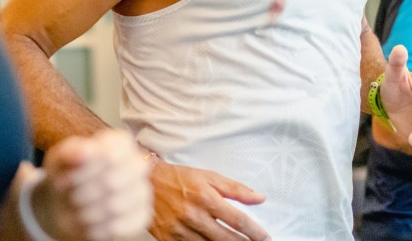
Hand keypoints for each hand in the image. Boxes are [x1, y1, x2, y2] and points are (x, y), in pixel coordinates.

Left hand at [37, 129, 152, 240]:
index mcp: (119, 143)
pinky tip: (91, 224)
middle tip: (72, 195)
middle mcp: (136, 164)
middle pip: (115, 180)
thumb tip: (85, 151)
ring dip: (90, 211)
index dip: (91, 164)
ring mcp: (142, 190)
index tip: (71, 172)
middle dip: (86, 191)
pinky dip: (102, 228)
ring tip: (78, 209)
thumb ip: (71, 151)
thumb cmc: (67, 175)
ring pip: (118, 205)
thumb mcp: (60, 159)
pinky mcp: (142, 215)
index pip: (115, 150)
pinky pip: (126, 225)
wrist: (67, 204)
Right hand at [148, 160, 269, 240]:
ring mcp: (180, 230)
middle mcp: (194, 215)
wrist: (146, 183)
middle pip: (227, 239)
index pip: (238, 220)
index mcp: (205, 197)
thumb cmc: (178, 178)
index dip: (255, 232)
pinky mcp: (169, 240)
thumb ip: (236, 189)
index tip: (265, 237)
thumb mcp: (209, 176)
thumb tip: (260, 198)